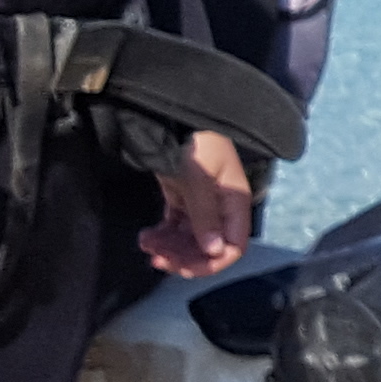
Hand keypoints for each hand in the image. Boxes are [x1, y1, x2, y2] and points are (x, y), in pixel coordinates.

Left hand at [145, 129, 253, 277]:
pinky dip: (163, 236)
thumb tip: (215, 251)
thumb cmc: (192, 142)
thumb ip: (205, 215)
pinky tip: (147, 237)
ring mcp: (200, 202)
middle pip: (209, 247)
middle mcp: (221, 205)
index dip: (212, 262)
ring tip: (146, 244)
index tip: (184, 266)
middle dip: (184, 257)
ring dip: (169, 248)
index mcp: (234, 201)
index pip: (234, 245)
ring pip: (189, 239)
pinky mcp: (181, 196)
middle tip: (157, 258)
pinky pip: (175, 227)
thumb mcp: (198, 177)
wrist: (167, 115)